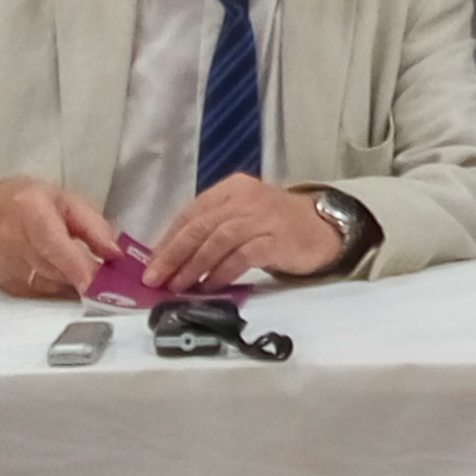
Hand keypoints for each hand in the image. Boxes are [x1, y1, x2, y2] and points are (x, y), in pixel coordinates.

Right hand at [0, 176, 117, 300]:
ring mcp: (6, 268)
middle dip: (85, 277)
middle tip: (111, 279)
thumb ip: (93, 225)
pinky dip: (59, 290)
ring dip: (74, 284)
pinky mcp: (6, 287)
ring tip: (90, 274)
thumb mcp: (64, 199)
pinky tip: (66, 278)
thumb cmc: (26, 202)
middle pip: (55, 269)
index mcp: (28, 209)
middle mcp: (12, 241)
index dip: (76, 266)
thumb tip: (115, 255)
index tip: (98, 282)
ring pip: (51, 286)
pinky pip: (41, 295)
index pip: (52, 243)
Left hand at [145, 174, 343, 293]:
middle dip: (173, 253)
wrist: (325, 228)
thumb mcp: (243, 217)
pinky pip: (242, 255)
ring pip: (218, 239)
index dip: (168, 240)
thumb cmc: (277, 226)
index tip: (151, 265)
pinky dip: (222, 271)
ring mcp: (263, 217)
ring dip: (194, 265)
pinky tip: (210, 286)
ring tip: (178, 286)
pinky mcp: (277, 238)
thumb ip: (212, 230)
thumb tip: (172, 259)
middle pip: (200, 225)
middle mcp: (246, 198)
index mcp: (232, 189)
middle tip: (155, 278)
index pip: (191, 213)